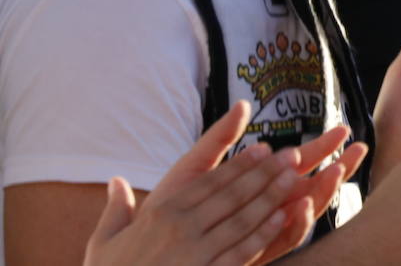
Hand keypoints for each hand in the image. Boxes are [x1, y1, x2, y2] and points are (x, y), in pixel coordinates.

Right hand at [83, 101, 317, 265]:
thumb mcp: (103, 244)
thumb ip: (115, 210)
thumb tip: (115, 180)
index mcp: (160, 214)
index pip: (208, 181)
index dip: (240, 164)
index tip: (264, 149)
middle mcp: (179, 229)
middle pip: (231, 194)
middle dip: (265, 172)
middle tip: (294, 155)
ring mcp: (194, 254)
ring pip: (241, 219)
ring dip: (271, 197)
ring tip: (295, 179)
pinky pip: (240, 252)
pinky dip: (263, 234)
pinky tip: (283, 219)